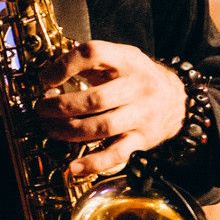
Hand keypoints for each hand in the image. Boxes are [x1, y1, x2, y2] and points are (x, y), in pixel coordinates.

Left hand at [34, 41, 187, 178]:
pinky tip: (74, 165)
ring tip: (50, 129)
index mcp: (128, 60)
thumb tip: (49, 70)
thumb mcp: (121, 59)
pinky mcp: (143, 140)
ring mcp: (142, 115)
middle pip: (95, 99)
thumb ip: (90, 62)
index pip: (94, 54)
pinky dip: (93, 163)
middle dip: (62, 106)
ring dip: (70, 131)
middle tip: (42, 109)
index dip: (65, 65)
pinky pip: (116, 155)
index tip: (46, 78)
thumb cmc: (139, 78)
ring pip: (102, 127)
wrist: (178, 100)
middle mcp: (138, 87)